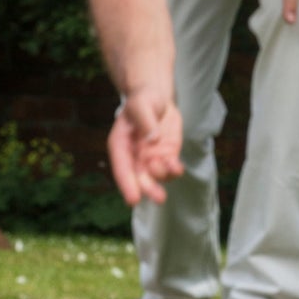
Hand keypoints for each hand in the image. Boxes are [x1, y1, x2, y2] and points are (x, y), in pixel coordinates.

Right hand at [108, 87, 183, 205]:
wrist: (157, 98)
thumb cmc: (143, 99)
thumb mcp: (141, 104)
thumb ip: (145, 120)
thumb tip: (153, 139)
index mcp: (120, 145)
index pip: (122, 168)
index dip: (127, 184)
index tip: (133, 199)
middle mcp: (134, 157)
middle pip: (139, 178)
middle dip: (149, 189)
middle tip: (160, 198)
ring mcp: (150, 158)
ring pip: (156, 177)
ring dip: (163, 177)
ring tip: (172, 167)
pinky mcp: (167, 156)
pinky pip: (171, 169)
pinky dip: (175, 171)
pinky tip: (178, 167)